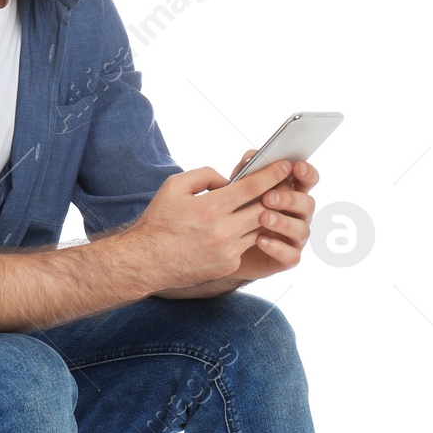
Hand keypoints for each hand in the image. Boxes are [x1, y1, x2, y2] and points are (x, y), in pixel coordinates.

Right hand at [126, 158, 295, 288]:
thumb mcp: (174, 186)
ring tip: (265, 205)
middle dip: (277, 194)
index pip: (252, 187)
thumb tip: (229, 180)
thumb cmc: (159, 221)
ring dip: (264, 216)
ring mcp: (228, 250)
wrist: (146, 261)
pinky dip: (245, 235)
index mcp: (211, 207)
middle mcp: (224, 230)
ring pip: (260, 228)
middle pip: (265, 208)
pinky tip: (237, 230)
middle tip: (284, 185)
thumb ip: (205, 175)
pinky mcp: (229, 265)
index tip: (285, 166)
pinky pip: (246, 245)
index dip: (272, 175)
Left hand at [220, 150, 318, 281]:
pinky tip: (260, 240)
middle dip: (289, 198)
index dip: (306, 172)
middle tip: (268, 197)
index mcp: (291, 193)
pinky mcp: (287, 258)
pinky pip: (290, 255)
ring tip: (263, 217)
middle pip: (307, 203)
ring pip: (300, 229)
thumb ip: (247, 173)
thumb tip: (250, 155)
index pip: (307, 180)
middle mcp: (298, 214)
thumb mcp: (240, 190)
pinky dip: (277, 247)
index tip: (296, 166)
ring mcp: (295, 237)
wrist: (224, 247)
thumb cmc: (238, 211)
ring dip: (283, 222)